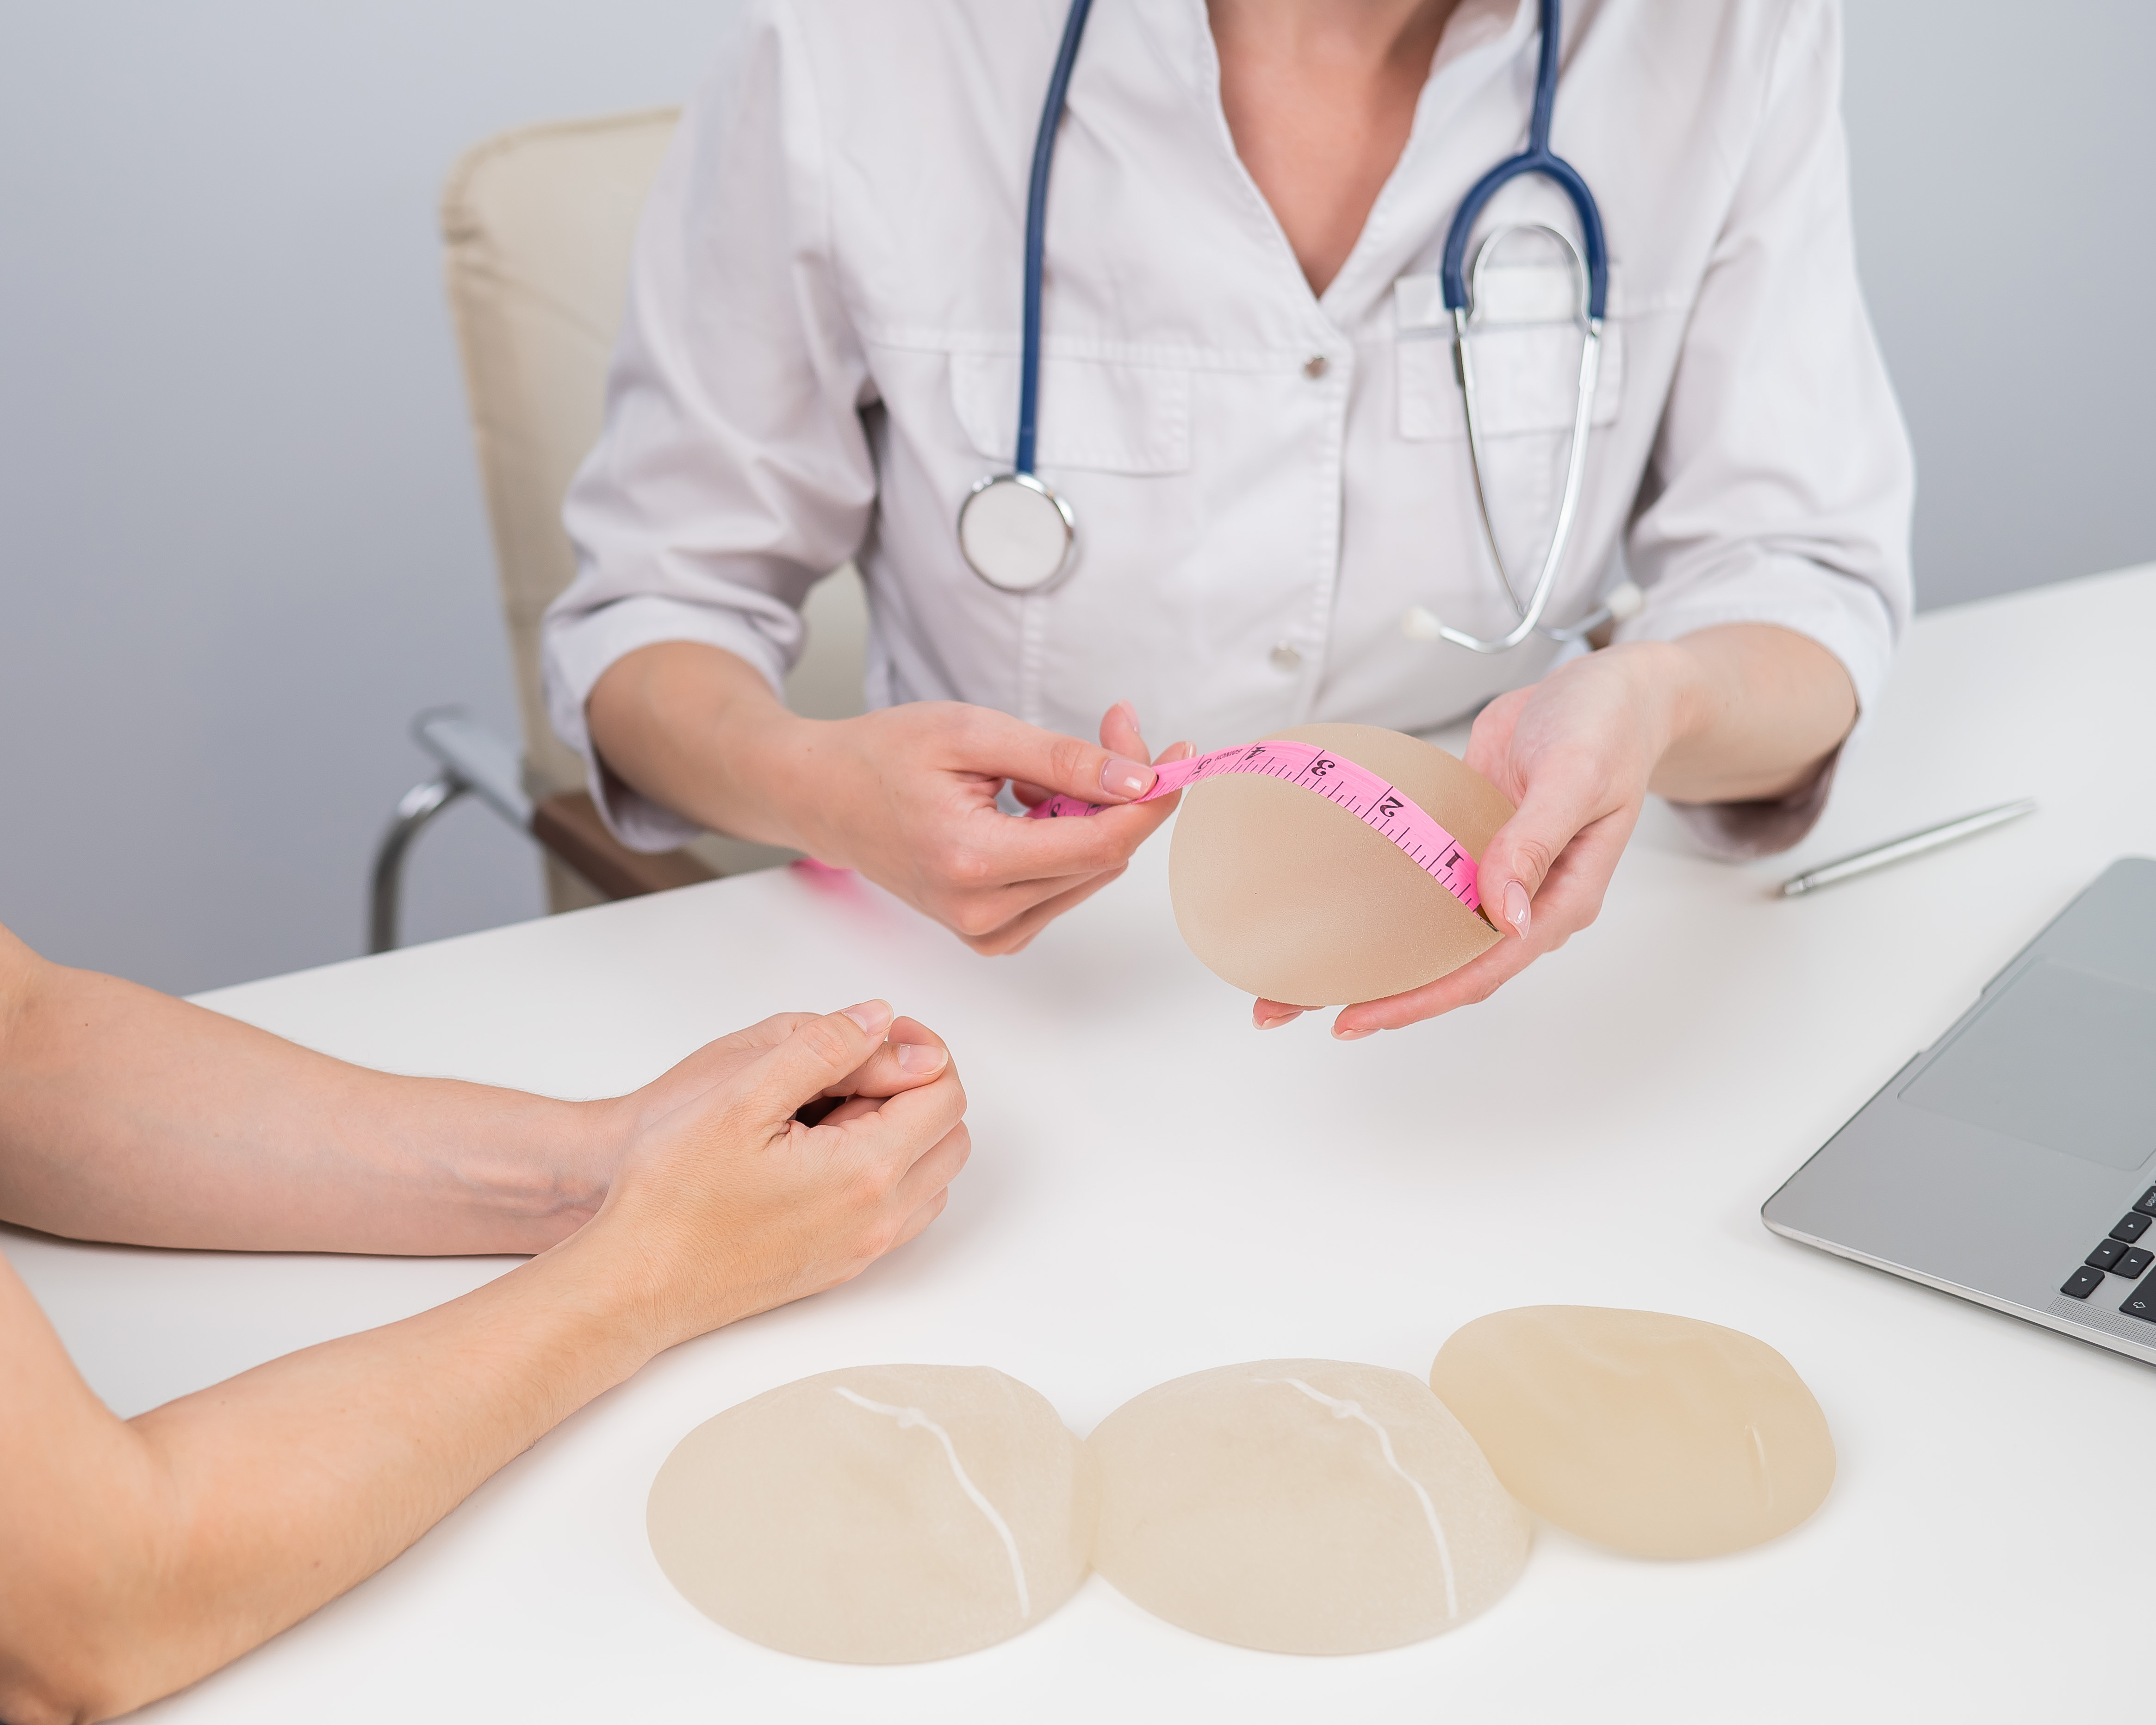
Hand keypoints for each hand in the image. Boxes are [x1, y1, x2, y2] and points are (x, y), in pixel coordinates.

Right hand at [584, 1000, 969, 1346]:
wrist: (635, 1281)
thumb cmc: (675, 1195)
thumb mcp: (743, 1093)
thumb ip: (823, 1046)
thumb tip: (880, 1018)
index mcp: (867, 1171)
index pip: (944, 1096)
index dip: (917, 1050)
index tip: (867, 1037)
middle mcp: (879, 1220)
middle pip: (949, 1136)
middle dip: (913, 1093)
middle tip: (845, 1076)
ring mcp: (861, 1250)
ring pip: (929, 1178)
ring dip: (902, 1135)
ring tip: (828, 1115)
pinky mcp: (838, 1267)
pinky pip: (897, 1213)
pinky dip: (883, 1174)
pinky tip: (820, 1155)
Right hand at [791, 699, 1193, 954]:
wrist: (825, 796)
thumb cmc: (885, 756)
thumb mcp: (973, 733)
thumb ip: (1059, 759)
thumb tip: (1140, 781)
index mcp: (973, 863)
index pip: (1102, 844)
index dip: (1153, 797)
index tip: (1179, 752)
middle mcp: (983, 913)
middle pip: (1103, 855)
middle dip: (1121, 790)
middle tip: (1107, 729)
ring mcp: (988, 931)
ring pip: (1090, 871)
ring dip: (1088, 815)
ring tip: (1031, 774)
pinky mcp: (992, 933)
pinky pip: (1064, 885)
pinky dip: (1063, 841)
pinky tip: (1022, 809)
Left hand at [1264, 627, 1855, 1037]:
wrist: (1610, 689)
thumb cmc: (1608, 727)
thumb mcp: (1578, 775)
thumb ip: (1537, 840)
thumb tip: (1505, 910)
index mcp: (1558, 900)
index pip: (1483, 968)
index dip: (1419, 999)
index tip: (1356, 1018)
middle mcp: (1523, 899)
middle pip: (1444, 966)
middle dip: (1372, 994)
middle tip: (1282, 1009)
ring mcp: (1494, 873)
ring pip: (1425, 932)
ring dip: (1365, 956)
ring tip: (1287, 979)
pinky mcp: (1470, 842)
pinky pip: (1420, 885)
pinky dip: (1377, 902)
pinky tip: (1328, 911)